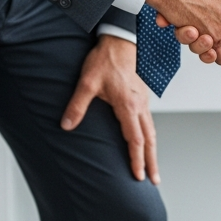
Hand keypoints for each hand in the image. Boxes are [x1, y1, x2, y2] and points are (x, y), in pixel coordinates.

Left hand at [61, 35, 158, 183]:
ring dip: (152, 151)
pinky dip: (150, 136)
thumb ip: (77, 105)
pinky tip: (146, 141)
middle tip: (154, 181)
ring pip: (151, 130)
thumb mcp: (87, 82)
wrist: (120, 39)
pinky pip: (149, 121)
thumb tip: (66, 126)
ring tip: (153, 168)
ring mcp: (143, 100)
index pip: (135, 140)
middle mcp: (140, 105)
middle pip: (149, 139)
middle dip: (151, 162)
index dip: (136, 160)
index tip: (138, 177)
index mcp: (128, 106)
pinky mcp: (142, 96)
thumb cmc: (105, 60)